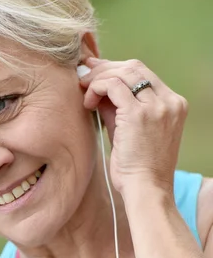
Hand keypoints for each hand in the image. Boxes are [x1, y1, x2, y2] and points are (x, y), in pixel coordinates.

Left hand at [79, 57, 188, 196]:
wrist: (146, 190)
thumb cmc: (137, 168)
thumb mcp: (130, 131)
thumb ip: (119, 108)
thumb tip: (98, 88)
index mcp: (173, 104)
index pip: (143, 74)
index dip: (116, 70)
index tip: (96, 75)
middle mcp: (169, 101)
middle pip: (134, 67)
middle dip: (105, 69)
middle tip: (84, 77)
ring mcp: (156, 106)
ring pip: (123, 72)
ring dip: (98, 79)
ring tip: (84, 93)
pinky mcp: (138, 114)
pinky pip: (113, 85)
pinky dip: (96, 88)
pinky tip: (87, 103)